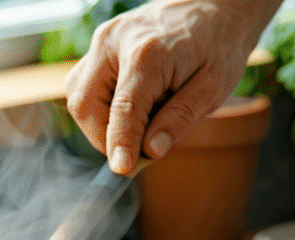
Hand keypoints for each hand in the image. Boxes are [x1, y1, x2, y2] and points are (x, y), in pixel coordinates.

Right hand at [65, 0, 279, 174]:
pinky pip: (83, 85)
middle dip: (104, 137)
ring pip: (77, 96)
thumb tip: (150, 151)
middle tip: (134, 151)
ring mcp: (102, 40)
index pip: (123, 108)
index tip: (122, 169)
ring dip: (99, 123)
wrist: (213, 7)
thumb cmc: (217, 46)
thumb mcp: (213, 87)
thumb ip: (180, 119)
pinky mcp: (99, 45)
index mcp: (148, 52)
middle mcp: (115, 42)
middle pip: (85, 104)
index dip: (120, 142)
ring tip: (137, 123)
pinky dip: (99, 107)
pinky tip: (128, 107)